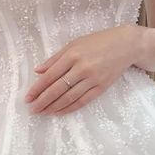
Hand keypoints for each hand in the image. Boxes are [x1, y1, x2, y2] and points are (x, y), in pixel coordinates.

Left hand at [24, 25, 139, 114]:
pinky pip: (82, 101)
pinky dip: (69, 108)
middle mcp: (81, 68)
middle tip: (32, 110)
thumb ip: (55, 58)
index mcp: (72, 55)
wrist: (126, 45)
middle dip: (43, 101)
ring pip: (69, 98)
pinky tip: (59, 112)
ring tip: (43, 112)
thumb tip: (38, 71)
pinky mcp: (101, 87)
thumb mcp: (75, 44)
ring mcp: (92, 79)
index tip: (28, 98)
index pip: (50, 76)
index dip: (37, 88)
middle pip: (57, 89)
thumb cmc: (98, 41)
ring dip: (54, 107)